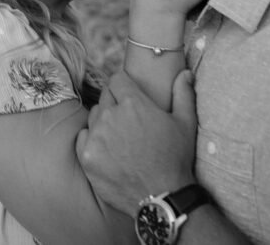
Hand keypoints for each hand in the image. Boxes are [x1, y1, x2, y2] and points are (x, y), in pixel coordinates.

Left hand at [76, 70, 197, 216]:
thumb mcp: (185, 124)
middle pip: (106, 97)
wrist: (161, 197)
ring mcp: (96, 137)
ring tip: (119, 136)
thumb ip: (183, 94)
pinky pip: (83, 136)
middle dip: (116, 102)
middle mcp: (111, 116)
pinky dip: (92, 139)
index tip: (129, 94)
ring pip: (94, 116)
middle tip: (128, 119)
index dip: (124, 85)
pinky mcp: (87, 156)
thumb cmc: (175, 159)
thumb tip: (185, 73)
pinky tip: (107, 149)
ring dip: (103, 120)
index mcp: (134, 103)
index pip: (117, 79)